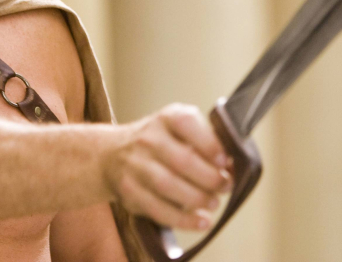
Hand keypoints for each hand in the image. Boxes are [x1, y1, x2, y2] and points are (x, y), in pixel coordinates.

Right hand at [107, 103, 231, 230]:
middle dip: (210, 178)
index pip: (186, 124)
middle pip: (182, 160)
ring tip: (213, 203)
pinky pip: (158, 209)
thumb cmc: (156, 143)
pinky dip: (184, 220)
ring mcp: (135, 165)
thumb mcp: (177, 129)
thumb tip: (231, 166)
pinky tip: (201, 221)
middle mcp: (147, 138)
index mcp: (165, 119)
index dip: (209, 143)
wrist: (110, 154)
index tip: (225, 161)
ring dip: (198, 198)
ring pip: (169, 185)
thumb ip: (204, 141)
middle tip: (224, 186)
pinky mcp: (129, 191)